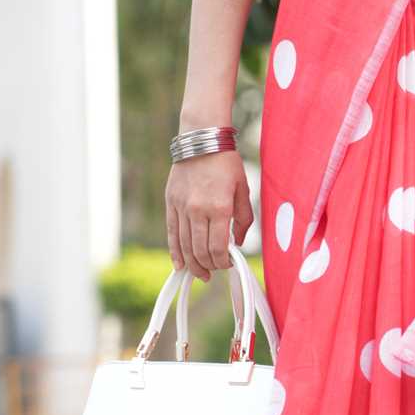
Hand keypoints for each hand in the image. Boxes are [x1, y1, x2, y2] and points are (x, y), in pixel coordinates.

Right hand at [166, 149, 253, 281]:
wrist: (202, 141)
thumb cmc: (227, 164)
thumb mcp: (243, 190)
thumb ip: (244, 219)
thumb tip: (237, 243)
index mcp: (220, 208)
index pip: (218, 247)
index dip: (223, 261)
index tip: (228, 263)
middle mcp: (198, 210)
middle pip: (200, 251)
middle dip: (209, 266)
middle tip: (215, 271)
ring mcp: (181, 208)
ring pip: (184, 246)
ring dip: (193, 264)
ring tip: (201, 273)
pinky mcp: (171, 204)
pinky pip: (172, 234)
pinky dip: (175, 252)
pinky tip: (180, 265)